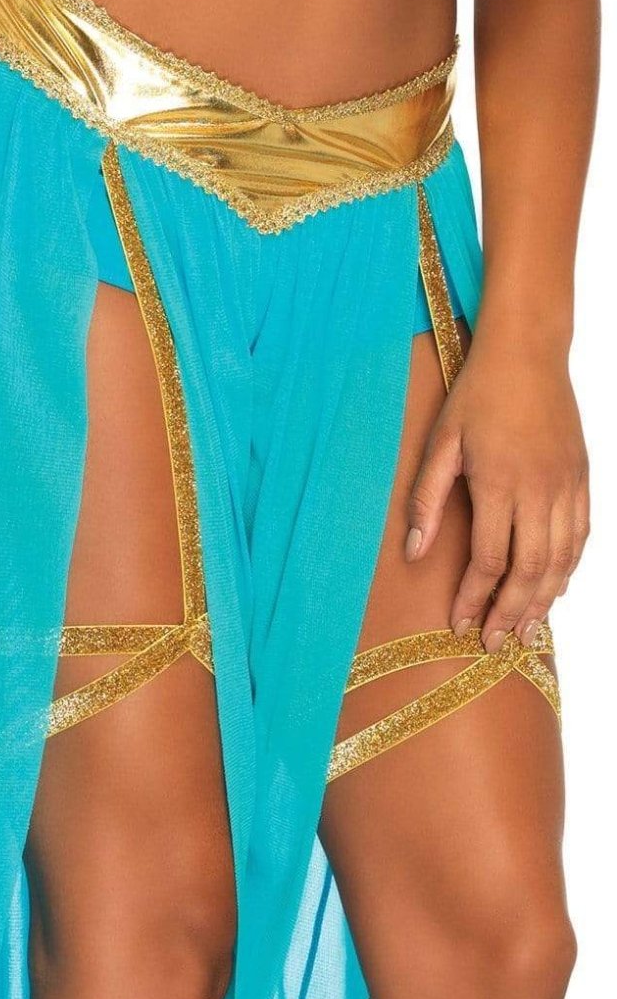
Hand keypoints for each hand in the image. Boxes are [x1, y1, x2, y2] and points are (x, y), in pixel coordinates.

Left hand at [406, 323, 588, 650]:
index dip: (475, 598)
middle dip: (511, 612)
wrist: (529, 353)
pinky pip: (581, 536)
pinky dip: (569, 569)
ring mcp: (567, 485)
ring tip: (527, 632)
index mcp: (500, 483)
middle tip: (497, 644)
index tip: (461, 624)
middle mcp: (540, 490)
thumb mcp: (440, 443)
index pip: (489, 559)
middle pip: (530, 570)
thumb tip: (414, 553)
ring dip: (544, 600)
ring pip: (562, 559)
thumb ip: (427, 500)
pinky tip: (554, 590)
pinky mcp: (583, 479)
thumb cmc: (476, 396)